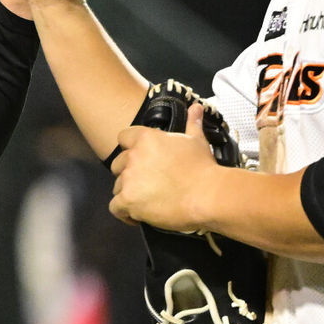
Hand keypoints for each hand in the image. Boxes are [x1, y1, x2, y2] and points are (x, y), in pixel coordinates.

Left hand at [110, 103, 216, 229]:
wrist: (208, 195)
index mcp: (146, 138)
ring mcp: (128, 179)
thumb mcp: (197, 141)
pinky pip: (115, 207)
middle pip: (117, 164)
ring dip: (128, 193)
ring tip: (147, 201)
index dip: (130, 149)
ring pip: (117, 187)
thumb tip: (195, 107)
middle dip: (128, 173)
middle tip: (147, 183)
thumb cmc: (203, 168)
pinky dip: (124, 213)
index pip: (123, 138)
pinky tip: (137, 216)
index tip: (141, 159)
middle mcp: (133, 156)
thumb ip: (191, 123)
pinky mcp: (128, 201)